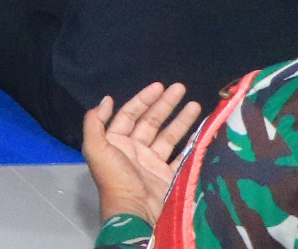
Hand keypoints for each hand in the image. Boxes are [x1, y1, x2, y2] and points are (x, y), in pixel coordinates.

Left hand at [82, 82, 200, 225]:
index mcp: (116, 142)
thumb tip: (106, 100)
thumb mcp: (95, 148)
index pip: (130, 114)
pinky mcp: (169, 175)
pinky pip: (182, 155)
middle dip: (165, 104)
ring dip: (181, 119)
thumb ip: (95, 123)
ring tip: (194, 103)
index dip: (143, 99)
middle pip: (151, 121)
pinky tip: (202, 130)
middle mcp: (134, 150)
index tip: (158, 86)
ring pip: (168, 135)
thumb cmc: (115, 178)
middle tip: (180, 88)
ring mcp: (153, 163)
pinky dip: (192, 144)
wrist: (136, 212)